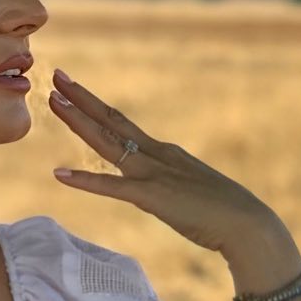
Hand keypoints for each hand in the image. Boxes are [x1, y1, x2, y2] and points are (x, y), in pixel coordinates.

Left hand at [48, 68, 291, 261]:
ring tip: (53, 101)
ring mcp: (154, 173)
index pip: (124, 124)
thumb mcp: (191, 191)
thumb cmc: (224, 214)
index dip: (96, 106)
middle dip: (82, 99)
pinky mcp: (153, 197)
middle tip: (56, 76)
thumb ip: (172, 185)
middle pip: (112, 121)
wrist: (247, 224)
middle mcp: (157, 155)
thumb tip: (160, 189)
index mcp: (165, 153)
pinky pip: (112, 187)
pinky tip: (59, 174)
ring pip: (108, 143)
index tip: (74, 89)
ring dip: (78, 122)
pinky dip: (85, 180)